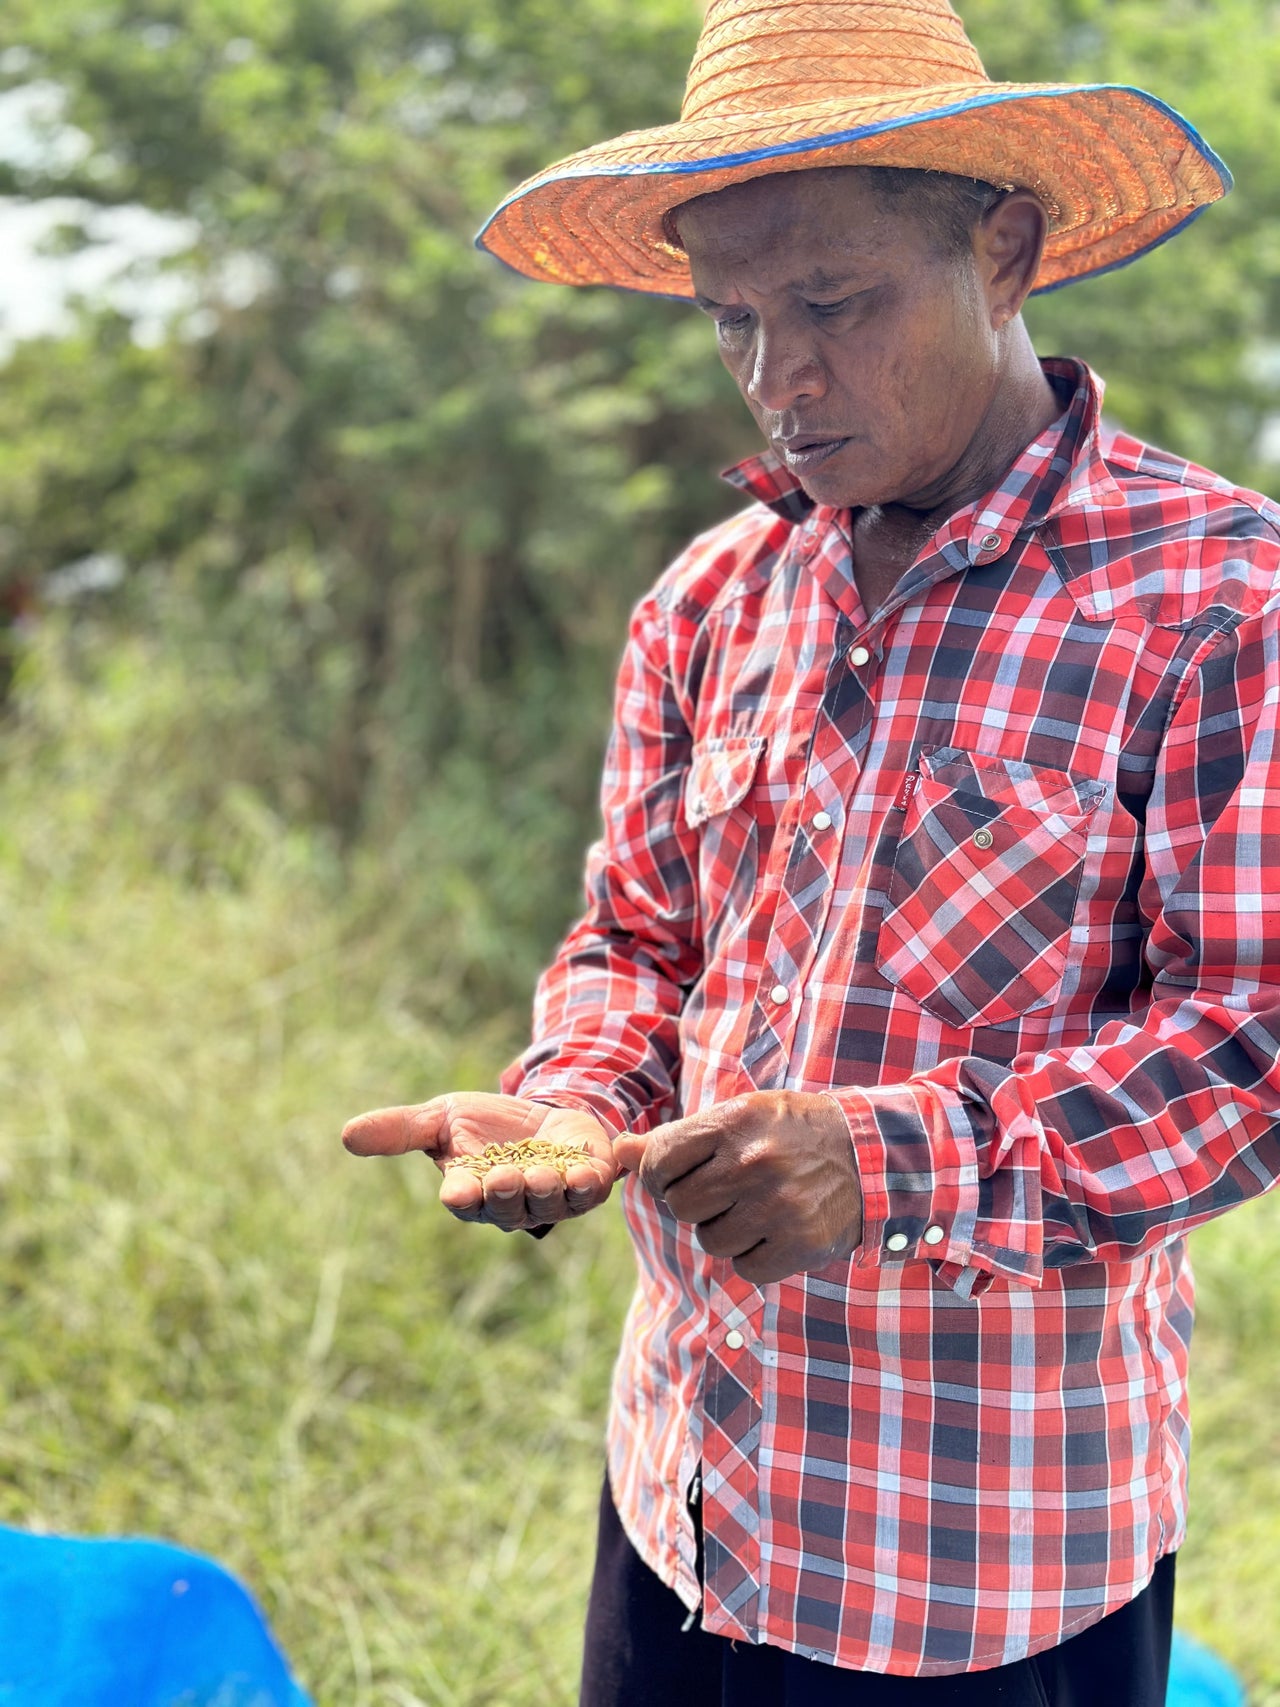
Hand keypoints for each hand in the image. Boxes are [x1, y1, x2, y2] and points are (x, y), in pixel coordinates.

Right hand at [342, 1093, 615, 1231]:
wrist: (543, 1114)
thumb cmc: (486, 1124)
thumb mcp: (442, 1118)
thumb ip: (400, 1130)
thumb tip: (346, 1135)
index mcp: (472, 1192)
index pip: (464, 1201)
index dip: (462, 1197)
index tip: (457, 1191)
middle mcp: (511, 1204)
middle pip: (507, 1208)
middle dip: (506, 1193)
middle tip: (503, 1175)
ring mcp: (552, 1198)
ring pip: (550, 1204)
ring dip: (547, 1189)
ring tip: (545, 1172)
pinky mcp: (587, 1185)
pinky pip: (589, 1192)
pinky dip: (589, 1182)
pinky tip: (588, 1170)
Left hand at [613, 1091, 860, 1283]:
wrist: (870, 1154)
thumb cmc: (789, 1132)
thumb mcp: (738, 1118)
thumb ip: (677, 1138)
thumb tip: (619, 1151)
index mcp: (734, 1122)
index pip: (659, 1161)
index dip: (661, 1174)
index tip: (681, 1174)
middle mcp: (755, 1162)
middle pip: (681, 1207)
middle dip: (697, 1203)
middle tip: (727, 1191)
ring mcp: (779, 1206)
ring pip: (712, 1241)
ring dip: (727, 1231)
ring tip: (757, 1208)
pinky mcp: (800, 1244)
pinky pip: (746, 1268)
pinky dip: (756, 1256)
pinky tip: (777, 1230)